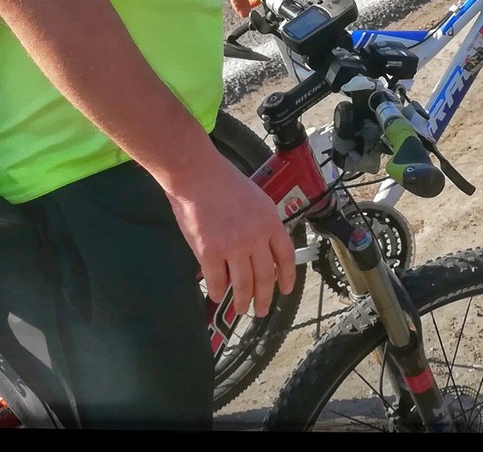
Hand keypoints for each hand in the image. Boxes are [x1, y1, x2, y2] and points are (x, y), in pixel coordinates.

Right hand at [167, 150, 295, 319]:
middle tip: (261, 310)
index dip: (287, 277)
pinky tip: (218, 296)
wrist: (196, 173)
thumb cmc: (222, 180)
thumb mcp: (254, 198)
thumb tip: (260, 247)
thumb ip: (260, 222)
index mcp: (270, 220)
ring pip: (243, 284)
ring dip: (242, 301)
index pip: (285, 256)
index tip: (286, 290)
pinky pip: (217, 281)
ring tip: (241, 309)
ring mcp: (233, 246)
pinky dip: (218, 292)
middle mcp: (255, 236)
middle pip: (265, 276)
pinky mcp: (209, 252)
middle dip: (264, 298)